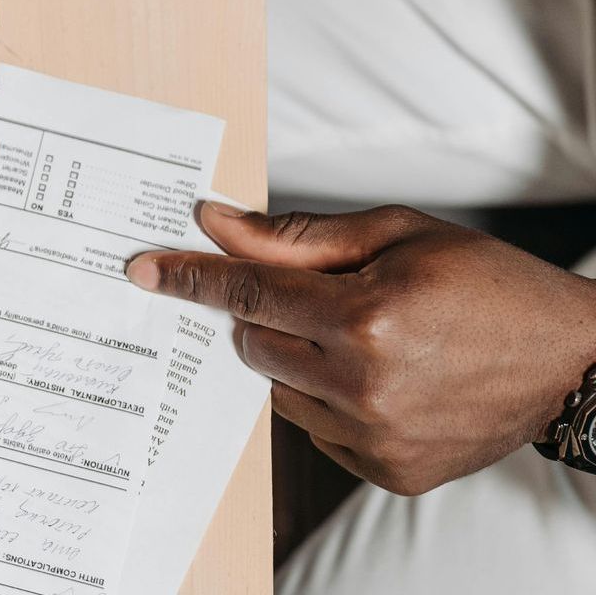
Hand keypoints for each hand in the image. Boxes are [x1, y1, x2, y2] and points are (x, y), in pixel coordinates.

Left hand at [129, 202, 595, 494]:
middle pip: (253, 343)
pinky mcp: (389, 473)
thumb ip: (295, 236)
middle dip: (261, 314)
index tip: (145, 270)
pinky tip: (380, 377)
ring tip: (358, 335)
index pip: (247, 292)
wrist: (572, 360)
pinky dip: (327, 400)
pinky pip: (316, 430)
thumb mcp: (395, 234)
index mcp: (366, 316)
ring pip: (279, 389)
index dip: (191, 277)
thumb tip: (215, 225)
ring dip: (296, 359)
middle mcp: (365, 385)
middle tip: (308, 295)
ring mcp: (376, 438)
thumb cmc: (487, 284)